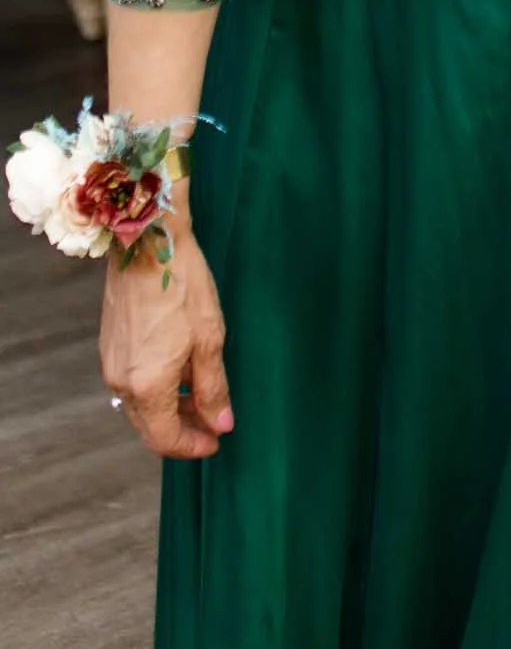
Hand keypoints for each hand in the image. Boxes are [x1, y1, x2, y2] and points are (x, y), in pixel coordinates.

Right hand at [98, 223, 233, 459]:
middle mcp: (121, 381)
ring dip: (168, 409)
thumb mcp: (209, 339)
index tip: (216, 441)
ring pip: (140, 405)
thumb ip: (212, 387)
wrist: (148, 243)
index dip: (192, 446)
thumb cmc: (182, 286)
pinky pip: (132, 383)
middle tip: (212, 423)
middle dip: (181, 430)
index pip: (165, 438)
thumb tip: (220, 424)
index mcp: (146, 386)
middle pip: (149, 426)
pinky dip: (155, 389)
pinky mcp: (111, 346)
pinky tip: (179, 372)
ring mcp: (112, 363)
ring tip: (200, 397)